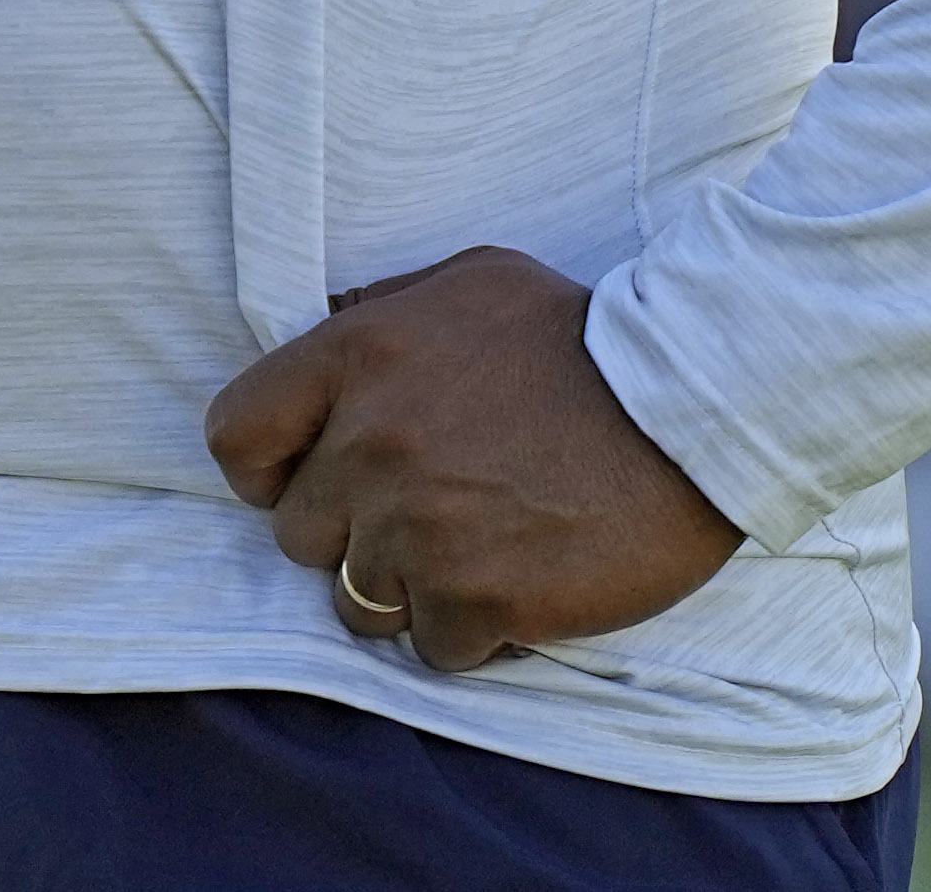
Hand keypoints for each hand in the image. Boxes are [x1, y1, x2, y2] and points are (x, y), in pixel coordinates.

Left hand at [198, 247, 743, 672]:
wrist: (695, 404)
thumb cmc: (585, 337)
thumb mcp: (469, 283)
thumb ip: (379, 312)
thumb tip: (321, 332)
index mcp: (356, 358)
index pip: (235, 436)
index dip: (265, 470)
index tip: (309, 478)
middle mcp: (370, 445)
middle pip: (298, 535)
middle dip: (350, 533)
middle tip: (422, 515)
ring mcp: (421, 528)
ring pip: (359, 603)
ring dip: (407, 589)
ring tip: (473, 554)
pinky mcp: (480, 597)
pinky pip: (433, 647)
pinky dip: (470, 631)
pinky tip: (516, 588)